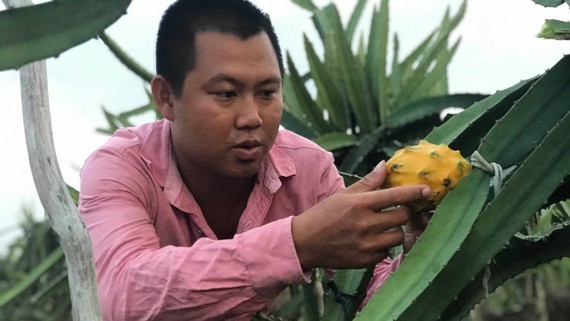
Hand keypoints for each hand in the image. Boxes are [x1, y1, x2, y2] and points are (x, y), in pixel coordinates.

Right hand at [291, 161, 430, 269]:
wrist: (304, 242)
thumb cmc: (324, 215)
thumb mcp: (344, 195)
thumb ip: (368, 182)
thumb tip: (385, 165)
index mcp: (360, 204)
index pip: (395, 196)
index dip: (414, 193)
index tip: (427, 190)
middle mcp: (365, 224)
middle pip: (403, 217)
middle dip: (404, 212)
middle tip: (398, 211)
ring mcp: (366, 244)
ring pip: (398, 236)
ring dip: (395, 230)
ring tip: (383, 227)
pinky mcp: (365, 260)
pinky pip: (387, 252)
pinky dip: (384, 246)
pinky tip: (372, 241)